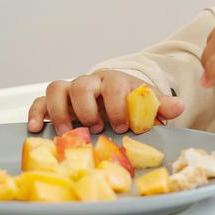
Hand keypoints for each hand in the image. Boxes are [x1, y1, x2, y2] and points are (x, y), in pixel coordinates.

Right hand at [27, 70, 184, 134]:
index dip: (117, 105)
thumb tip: (178, 106)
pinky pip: (40, 101)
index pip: (113, 85)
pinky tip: (36, 128)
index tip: (123, 126)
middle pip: (82, 85)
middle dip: (87, 109)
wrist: (116, 97)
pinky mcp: (56, 102)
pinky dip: (36, 112)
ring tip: (67, 133)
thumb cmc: (130, 102)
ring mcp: (71, 91)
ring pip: (57, 88)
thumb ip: (160, 105)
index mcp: (114, 81)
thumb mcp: (147, 103)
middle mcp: (90, 83)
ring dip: (60, 111)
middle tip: (97, 128)